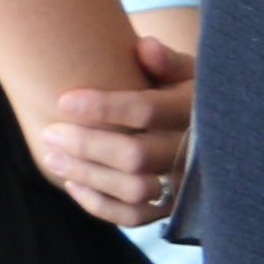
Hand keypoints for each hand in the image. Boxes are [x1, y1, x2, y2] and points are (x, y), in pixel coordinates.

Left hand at [40, 31, 191, 228]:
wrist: (212, 131)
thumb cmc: (186, 93)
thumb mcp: (188, 73)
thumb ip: (168, 61)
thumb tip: (144, 46)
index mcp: (196, 112)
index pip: (148, 112)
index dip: (104, 108)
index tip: (64, 101)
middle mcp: (195, 153)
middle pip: (135, 155)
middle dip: (87, 145)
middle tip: (50, 132)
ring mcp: (184, 185)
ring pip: (133, 189)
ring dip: (87, 175)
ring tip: (52, 157)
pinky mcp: (172, 207)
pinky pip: (133, 216)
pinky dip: (99, 204)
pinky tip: (73, 184)